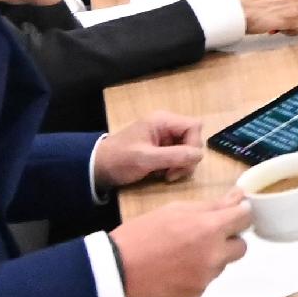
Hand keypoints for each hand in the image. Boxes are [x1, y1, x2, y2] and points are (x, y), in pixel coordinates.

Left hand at [91, 114, 206, 191]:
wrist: (98, 168)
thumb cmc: (120, 160)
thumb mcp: (146, 159)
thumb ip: (174, 156)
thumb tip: (199, 156)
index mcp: (163, 121)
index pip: (194, 127)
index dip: (193, 145)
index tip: (181, 163)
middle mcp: (167, 126)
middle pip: (193, 139)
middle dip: (187, 159)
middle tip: (172, 173)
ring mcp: (165, 137)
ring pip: (188, 150)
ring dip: (181, 165)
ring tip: (166, 175)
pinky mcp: (162, 149)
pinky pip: (179, 156)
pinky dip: (175, 167)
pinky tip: (163, 174)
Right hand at [110, 195, 249, 296]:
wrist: (114, 273)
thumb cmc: (140, 235)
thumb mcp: (173, 210)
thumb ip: (211, 206)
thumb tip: (239, 197)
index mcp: (209, 229)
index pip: (245, 218)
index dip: (239, 215)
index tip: (230, 216)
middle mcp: (213, 256)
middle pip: (240, 246)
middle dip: (227, 241)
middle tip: (201, 238)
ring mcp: (205, 279)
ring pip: (221, 266)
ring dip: (210, 259)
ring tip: (179, 256)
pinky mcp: (195, 296)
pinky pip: (204, 283)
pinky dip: (194, 277)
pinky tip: (172, 272)